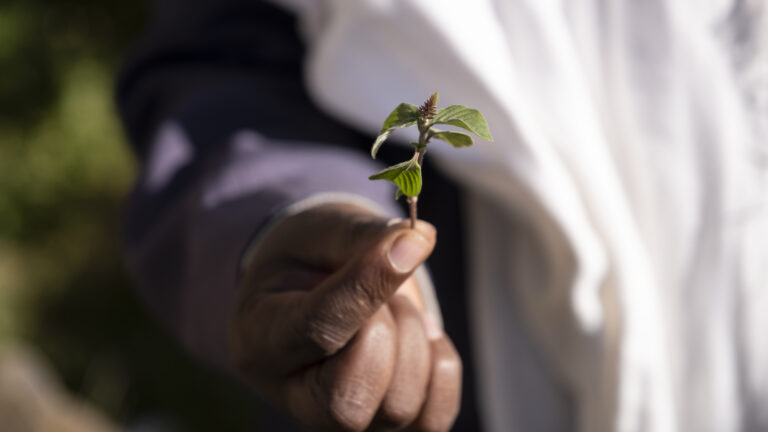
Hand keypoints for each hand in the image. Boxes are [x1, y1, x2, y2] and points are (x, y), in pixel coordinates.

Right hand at [230, 203, 460, 430]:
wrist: (313, 286)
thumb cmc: (310, 258)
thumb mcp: (321, 231)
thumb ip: (361, 236)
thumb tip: (416, 241)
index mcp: (261, 341)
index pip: (318, 329)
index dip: (368, 284)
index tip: (409, 241)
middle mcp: (293, 395)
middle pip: (351, 396)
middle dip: (385, 331)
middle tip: (379, 293)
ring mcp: (342, 419)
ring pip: (399, 406)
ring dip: (413, 339)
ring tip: (391, 309)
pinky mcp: (386, 426)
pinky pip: (434, 417)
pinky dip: (439, 366)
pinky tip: (415, 335)